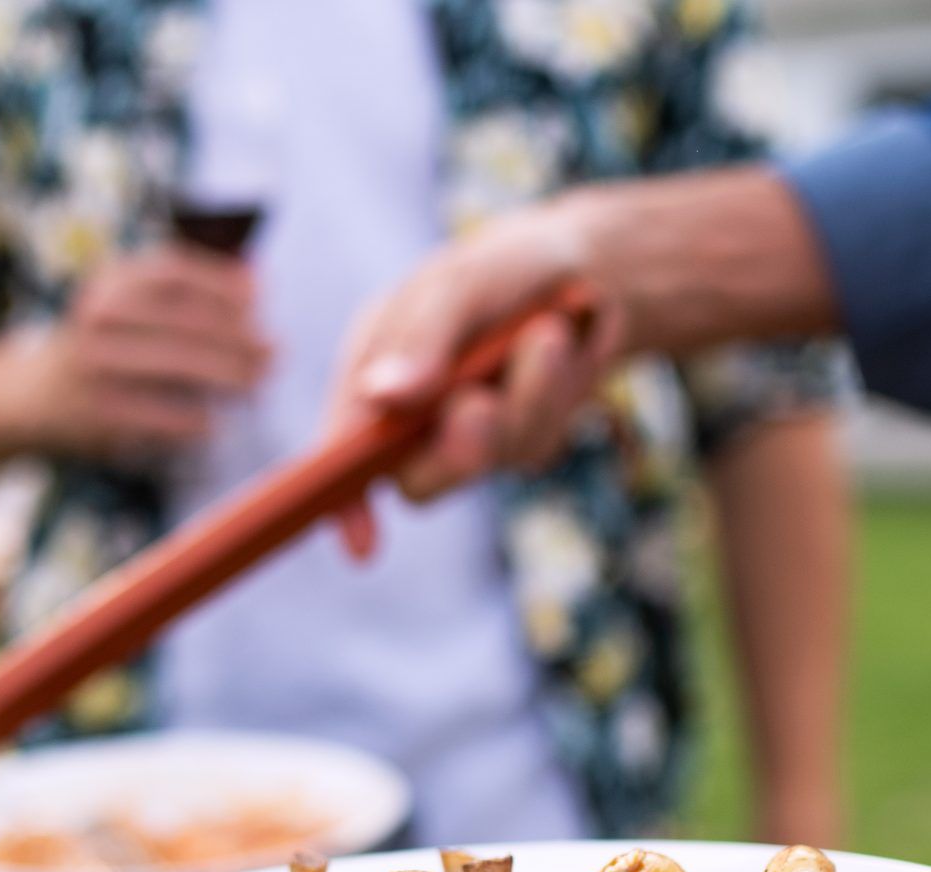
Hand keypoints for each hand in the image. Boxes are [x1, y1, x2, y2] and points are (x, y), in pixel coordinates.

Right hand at [23, 248, 268, 462]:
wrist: (26, 395)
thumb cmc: (101, 346)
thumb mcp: (125, 305)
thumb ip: (182, 293)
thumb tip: (255, 284)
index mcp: (109, 281)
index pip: (173, 271)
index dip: (222, 282)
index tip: (259, 298)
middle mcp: (98, 316)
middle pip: (184, 320)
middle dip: (238, 337)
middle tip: (274, 352)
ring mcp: (93, 364)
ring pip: (175, 365)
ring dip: (227, 375)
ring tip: (257, 384)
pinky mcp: (92, 411)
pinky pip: (154, 414)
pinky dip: (189, 421)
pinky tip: (215, 425)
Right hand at [332, 199, 626, 510]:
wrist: (586, 271)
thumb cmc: (504, 269)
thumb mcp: (461, 283)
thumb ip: (423, 336)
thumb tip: (382, 394)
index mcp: (373, 365)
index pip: (344, 447)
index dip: (344, 500)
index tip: (363, 543)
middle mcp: (411, 412)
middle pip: (418, 478)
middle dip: (458, 446)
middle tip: (481, 402)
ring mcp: (466, 433)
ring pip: (488, 459)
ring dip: (525, 397)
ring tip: (549, 333)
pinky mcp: (517, 441)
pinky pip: (535, 444)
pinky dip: (557, 394)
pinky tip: (565, 348)